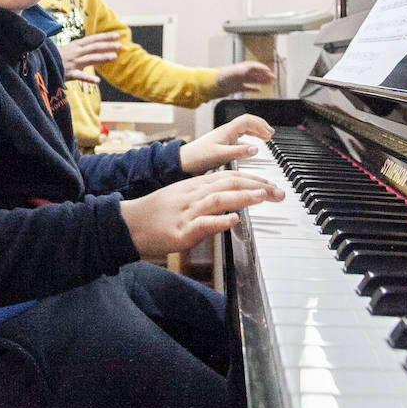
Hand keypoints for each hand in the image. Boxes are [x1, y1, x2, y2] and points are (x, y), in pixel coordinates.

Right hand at [57, 32, 121, 82]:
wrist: (41, 63)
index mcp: (76, 46)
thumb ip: (82, 51)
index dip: (105, 37)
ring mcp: (73, 63)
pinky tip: (97, 81)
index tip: (116, 35)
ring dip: (102, 57)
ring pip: (90, 59)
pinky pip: (79, 76)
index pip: (93, 39)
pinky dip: (88, 78)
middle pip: (94, 48)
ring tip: (114, 57)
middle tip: (120, 45)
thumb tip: (94, 52)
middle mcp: (76, 52)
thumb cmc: (56, 57)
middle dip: (107, 46)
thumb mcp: (69, 51)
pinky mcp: (69, 74)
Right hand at [119, 170, 284, 256]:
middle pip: (228, 183)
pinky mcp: (180, 231)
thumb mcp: (182, 198)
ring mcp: (186, 212)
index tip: (271, 184)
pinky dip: (219, 221)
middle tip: (278, 192)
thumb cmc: (155, 213)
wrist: (128, 224)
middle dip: (256, 186)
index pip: (229, 176)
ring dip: (243, 197)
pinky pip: (202, 224)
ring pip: (218, 199)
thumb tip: (228, 203)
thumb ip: (205, 197)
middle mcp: (192, 195)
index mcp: (194, 186)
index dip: (253, 179)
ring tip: (262, 197)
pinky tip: (233, 220)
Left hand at [179, 113, 274, 174]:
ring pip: (244, 130)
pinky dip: (249, 141)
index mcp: (227, 131)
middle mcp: (226, 132)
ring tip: (266, 138)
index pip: (247, 120)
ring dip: (256, 132)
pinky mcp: (222, 146)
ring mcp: (224, 138)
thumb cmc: (198, 157)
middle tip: (271, 134)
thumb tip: (256, 148)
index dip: (260, 125)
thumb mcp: (220, 155)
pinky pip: (240, 139)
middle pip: (247, 123)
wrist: (183, 162)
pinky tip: (251, 148)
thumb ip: (239, 152)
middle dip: (261, 126)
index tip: (270, 133)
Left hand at [216, 61, 274, 93]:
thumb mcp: (234, 72)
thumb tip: (251, 68)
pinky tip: (260, 90)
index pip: (255, 66)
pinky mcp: (238, 87)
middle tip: (273, 78)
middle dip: (265, 75)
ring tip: (270, 83)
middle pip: (256, 73)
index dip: (262, 68)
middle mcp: (242, 73)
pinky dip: (255, 89)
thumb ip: (244, 70)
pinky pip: (249, 88)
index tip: (269, 71)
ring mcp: (240, 80)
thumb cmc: (223, 76)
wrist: (213, 84)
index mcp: (242, 68)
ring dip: (262, 81)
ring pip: (254, 80)